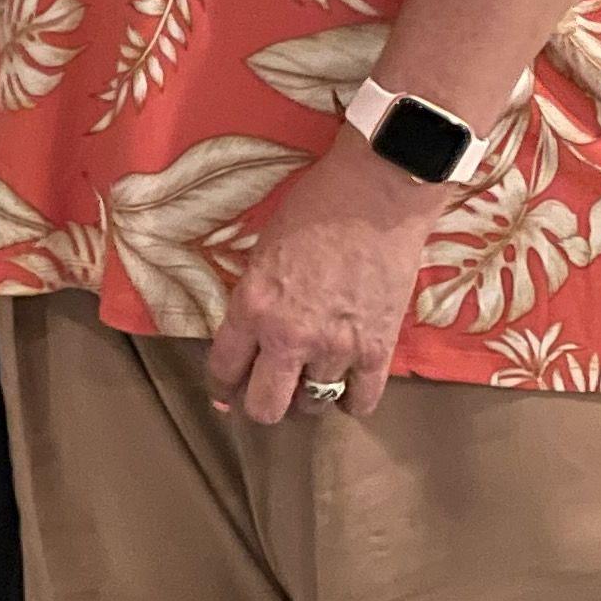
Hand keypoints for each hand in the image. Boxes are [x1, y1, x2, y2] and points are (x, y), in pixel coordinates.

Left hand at [207, 140, 436, 425]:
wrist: (378, 192)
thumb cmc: (316, 207)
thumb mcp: (263, 250)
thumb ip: (253, 298)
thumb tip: (245, 336)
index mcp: (252, 307)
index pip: (223, 370)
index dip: (222, 386)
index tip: (226, 390)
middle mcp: (289, 336)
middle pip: (265, 407)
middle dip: (262, 405)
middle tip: (270, 390)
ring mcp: (335, 347)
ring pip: (312, 406)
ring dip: (309, 396)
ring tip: (313, 378)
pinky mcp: (378, 349)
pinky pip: (361, 402)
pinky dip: (352, 401)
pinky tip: (348, 387)